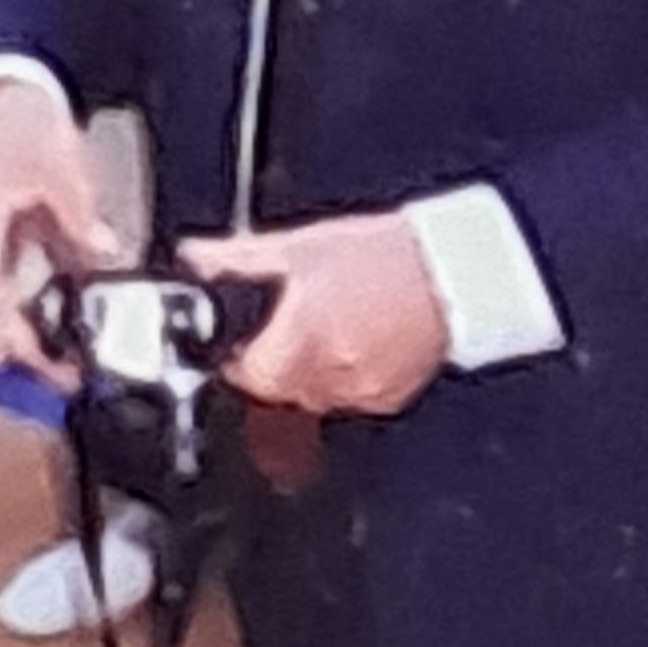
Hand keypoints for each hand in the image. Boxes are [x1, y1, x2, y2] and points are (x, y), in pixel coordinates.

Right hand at [0, 77, 117, 378]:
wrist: (7, 90)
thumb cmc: (20, 123)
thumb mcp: (57, 165)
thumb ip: (78, 212)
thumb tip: (103, 251)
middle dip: (20, 342)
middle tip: (59, 374)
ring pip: (1, 296)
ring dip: (29, 326)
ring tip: (68, 358)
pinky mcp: (3, 235)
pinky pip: (18, 278)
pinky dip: (40, 300)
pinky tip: (74, 315)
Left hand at [182, 213, 450, 422]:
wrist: (453, 269)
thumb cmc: (384, 254)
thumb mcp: (302, 247)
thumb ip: (239, 258)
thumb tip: (194, 257)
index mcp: (302, 337)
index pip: (247, 377)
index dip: (239, 358)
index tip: (246, 341)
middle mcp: (329, 373)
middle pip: (276, 393)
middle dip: (273, 365)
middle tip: (289, 329)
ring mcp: (360, 392)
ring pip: (311, 399)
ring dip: (308, 373)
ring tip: (328, 329)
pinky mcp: (386, 399)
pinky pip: (347, 399)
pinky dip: (343, 378)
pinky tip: (356, 343)